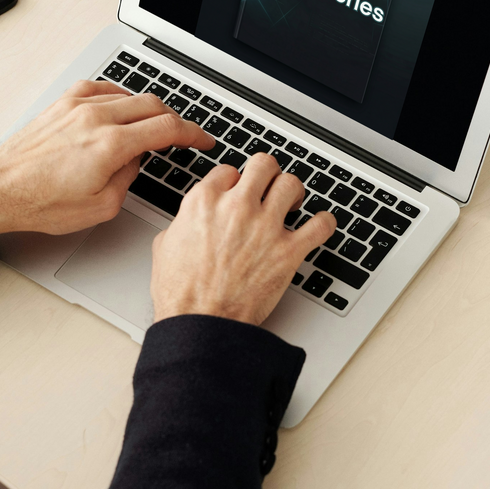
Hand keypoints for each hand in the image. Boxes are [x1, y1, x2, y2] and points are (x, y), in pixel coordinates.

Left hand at [0, 81, 213, 234]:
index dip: (193, 133)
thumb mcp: (101, 206)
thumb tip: (137, 159)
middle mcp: (96, 118)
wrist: (0, 189)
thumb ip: (129, 178)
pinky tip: (123, 108)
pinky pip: (103, 88)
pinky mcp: (63, 102)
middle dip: (175, 120)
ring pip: (130, 95)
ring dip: (148, 109)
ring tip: (153, 127)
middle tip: (182, 136)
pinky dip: (120, 97)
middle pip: (154, 105)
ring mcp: (78, 105)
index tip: (203, 139)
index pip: (167, 128)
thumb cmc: (42, 202)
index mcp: (110, 145)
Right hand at [151, 152, 335, 325]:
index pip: (229, 170)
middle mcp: (237, 207)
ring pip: (291, 184)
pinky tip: (320, 225)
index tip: (239, 191)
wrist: (200, 324)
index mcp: (204, 202)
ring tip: (292, 202)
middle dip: (267, 173)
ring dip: (293, 191)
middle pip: (263, 164)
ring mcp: (265, 227)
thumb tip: (189, 221)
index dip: (235, 181)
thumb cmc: (182, 293)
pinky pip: (320, 225)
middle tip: (269, 186)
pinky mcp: (288, 252)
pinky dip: (324, 223)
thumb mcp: (165, 246)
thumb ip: (182, 223)